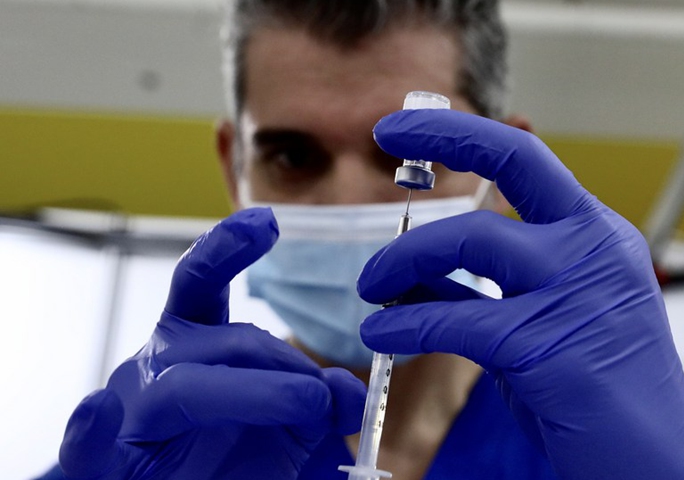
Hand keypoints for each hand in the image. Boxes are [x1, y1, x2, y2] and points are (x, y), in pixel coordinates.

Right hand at [58, 209, 365, 479]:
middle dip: (288, 365)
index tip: (268, 223)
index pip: (204, 280)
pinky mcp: (102, 459)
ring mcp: (130, 407)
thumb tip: (348, 394)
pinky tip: (100, 412)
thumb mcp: (292, 426)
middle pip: (227, 340)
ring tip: (307, 407)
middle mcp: (159, 361)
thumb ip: (321, 405)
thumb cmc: (236, 457)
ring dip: (258, 395)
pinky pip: (86, 443)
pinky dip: (89, 428)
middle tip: (324, 399)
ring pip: (188, 385)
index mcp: (195, 340)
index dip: (229, 246)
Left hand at [360, 110, 683, 478]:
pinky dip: (407, 326)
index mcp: (595, 236)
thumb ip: (483, 285)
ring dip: (404, 260)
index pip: (528, 159)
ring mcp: (580, 292)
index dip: (464, 132)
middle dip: (444, 136)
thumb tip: (412, 266)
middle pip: (515, 163)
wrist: (651, 464)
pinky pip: (458, 320)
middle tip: (382, 139)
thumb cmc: (592, 392)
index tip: (408, 126)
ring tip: (371, 289)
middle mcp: (595, 248)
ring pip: (472, 242)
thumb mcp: (540, 318)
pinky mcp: (552, 346)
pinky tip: (382, 335)